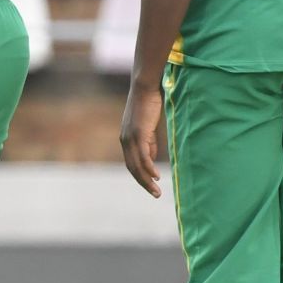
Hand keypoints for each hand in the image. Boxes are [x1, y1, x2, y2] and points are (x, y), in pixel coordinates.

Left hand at [119, 78, 163, 196]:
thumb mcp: (148, 129)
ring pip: (137, 165)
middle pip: (132, 168)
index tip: (151, 186)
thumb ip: (149, 143)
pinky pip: (143, 155)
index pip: (131, 163)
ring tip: (156, 190)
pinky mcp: (138, 133)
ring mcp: (130, 137)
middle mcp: (125, 140)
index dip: (141, 176)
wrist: (145, 88)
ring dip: (147, 180)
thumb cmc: (148, 105)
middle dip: (143, 183)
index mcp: (126, 139)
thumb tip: (151, 160)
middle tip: (155, 194)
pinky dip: (149, 167)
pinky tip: (156, 176)